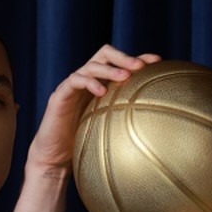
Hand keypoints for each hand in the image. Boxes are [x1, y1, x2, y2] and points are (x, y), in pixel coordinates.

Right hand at [27, 47, 160, 173]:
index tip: (158, 61)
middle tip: (140, 66)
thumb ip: (126, 122)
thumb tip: (157, 126)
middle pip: (105, 54)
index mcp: (100, 84)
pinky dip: (89, 82)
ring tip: (125, 76)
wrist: (54, 158)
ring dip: (110, 69)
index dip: (139, 58)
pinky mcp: (60, 95)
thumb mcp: (109, 131)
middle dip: (124, 57)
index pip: (120, 63)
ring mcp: (72, 86)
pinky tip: (101, 92)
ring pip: (91, 65)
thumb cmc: (82, 146)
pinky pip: (75, 80)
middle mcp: (87, 80)